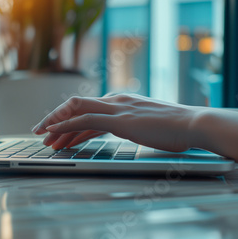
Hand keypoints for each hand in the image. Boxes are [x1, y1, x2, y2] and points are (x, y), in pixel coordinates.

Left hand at [31, 94, 205, 150]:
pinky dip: (66, 124)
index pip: (90, 108)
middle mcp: (117, 100)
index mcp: (124, 101)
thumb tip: (135, 131)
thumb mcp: (152, 123)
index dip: (72, 120)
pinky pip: (85, 119)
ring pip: (76, 110)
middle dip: (57, 118)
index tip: (60, 132)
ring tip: (44, 137)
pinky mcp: (120, 119)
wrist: (193, 124)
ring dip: (57, 124)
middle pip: (78, 105)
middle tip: (44, 134)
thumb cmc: (177, 128)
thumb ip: (138, 123)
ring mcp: (118, 108)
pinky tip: (54, 132)